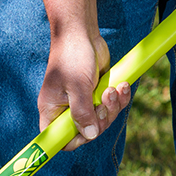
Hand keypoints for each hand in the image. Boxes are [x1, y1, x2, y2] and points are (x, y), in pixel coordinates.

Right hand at [37, 30, 130, 150]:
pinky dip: (119, 98)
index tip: (88, 133)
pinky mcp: (96, 94)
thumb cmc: (72, 56)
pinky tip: (122, 85)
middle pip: (87, 131)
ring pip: (102, 119)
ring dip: (113, 107)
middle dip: (102, 119)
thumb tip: (90, 135)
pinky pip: (110, 106)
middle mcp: (66, 109)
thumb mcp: (77, 86)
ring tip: (116, 88)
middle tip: (106, 101)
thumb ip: (82, 112)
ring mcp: (82, 102)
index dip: (73, 141)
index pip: (58, 139)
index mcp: (52, 110)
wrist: (81, 33)